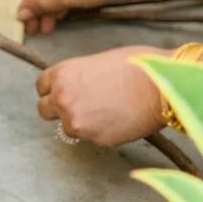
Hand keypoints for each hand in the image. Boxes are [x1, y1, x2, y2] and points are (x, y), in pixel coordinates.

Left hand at [36, 46, 167, 145]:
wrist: (161, 85)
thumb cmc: (137, 65)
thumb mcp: (98, 61)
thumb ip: (79, 76)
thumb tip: (76, 87)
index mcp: (62, 74)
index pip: (41, 87)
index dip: (54, 89)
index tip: (64, 91)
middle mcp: (63, 99)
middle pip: (44, 110)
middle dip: (59, 109)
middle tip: (81, 105)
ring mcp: (77, 122)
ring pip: (68, 127)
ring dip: (81, 122)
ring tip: (107, 110)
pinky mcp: (95, 140)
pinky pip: (90, 137)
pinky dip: (100, 131)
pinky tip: (118, 118)